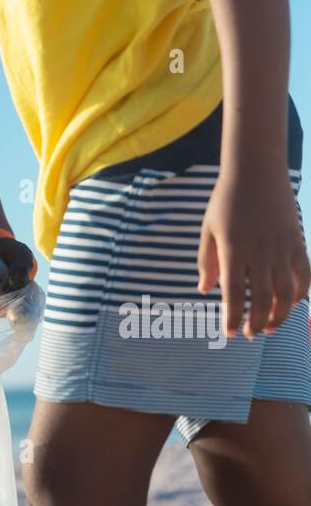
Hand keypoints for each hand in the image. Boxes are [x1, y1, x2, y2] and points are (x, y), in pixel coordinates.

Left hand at [198, 172, 310, 337]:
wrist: (256, 170)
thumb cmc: (226, 200)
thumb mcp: (208, 228)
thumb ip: (206, 260)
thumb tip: (204, 289)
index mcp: (233, 249)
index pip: (233, 293)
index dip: (232, 317)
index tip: (229, 333)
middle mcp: (259, 252)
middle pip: (262, 299)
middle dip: (256, 323)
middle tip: (250, 334)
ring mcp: (282, 248)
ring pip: (286, 292)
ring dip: (279, 315)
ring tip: (270, 327)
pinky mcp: (297, 242)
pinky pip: (304, 275)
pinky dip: (301, 294)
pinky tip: (291, 305)